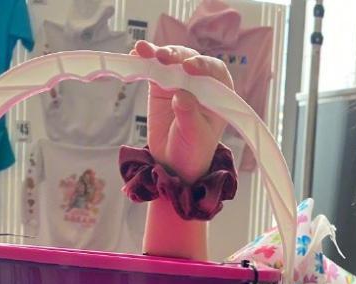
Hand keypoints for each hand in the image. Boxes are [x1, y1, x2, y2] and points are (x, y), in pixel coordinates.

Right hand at [131, 41, 233, 182]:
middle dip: (176, 55)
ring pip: (171, 60)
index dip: (203, 65)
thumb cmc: (193, 149)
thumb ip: (189, 115)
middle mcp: (201, 83)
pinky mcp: (161, 84)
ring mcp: (180, 81)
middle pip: (190, 60)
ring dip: (157, 53)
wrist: (174, 161)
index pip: (215, 71)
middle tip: (163, 58)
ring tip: (143, 51)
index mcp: (219, 94)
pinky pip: (153, 68)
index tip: (188, 68)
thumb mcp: (195, 135)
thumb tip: (182, 95)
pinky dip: (144, 60)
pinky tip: (135, 54)